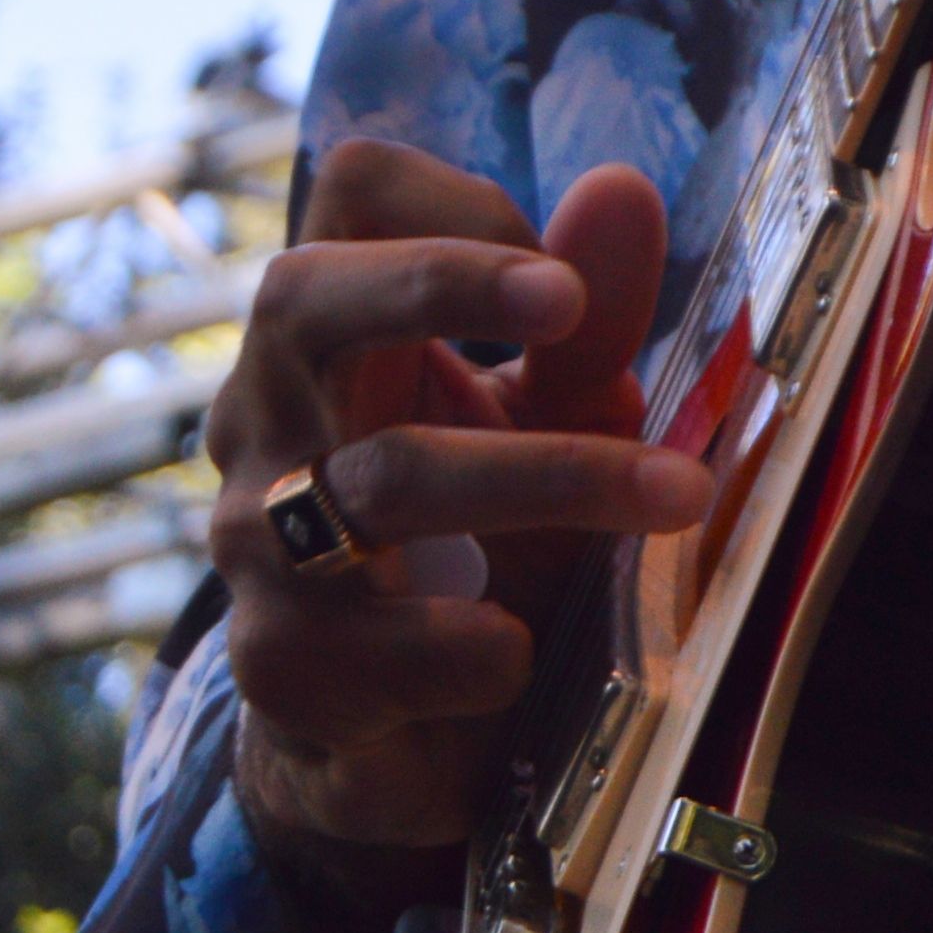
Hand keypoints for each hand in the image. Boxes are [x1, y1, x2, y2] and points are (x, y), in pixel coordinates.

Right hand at [204, 140, 713, 869]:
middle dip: (444, 281)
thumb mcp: (542, 425)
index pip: (352, 194)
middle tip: (571, 301)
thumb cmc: (471, 550)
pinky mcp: (282, 665)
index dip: (461, 207)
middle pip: (302, 296)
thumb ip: (584, 325)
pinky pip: (385, 643)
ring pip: (387, 476)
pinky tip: (521, 649)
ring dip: (548, 477)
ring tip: (673, 495)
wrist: (387, 742)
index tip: (565, 281)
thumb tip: (622, 190)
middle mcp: (267, 419)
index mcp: (331, 339)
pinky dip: (475, 644)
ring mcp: (258, 543)